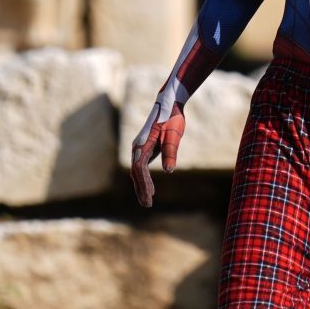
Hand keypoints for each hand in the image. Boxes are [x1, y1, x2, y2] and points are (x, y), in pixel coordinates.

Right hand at [129, 82, 186, 207]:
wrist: (168, 103)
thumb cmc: (172, 118)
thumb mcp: (174, 135)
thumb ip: (170, 151)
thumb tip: (169, 170)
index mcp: (142, 144)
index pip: (140, 168)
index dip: (144, 183)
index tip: (150, 196)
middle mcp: (137, 146)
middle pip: (135, 172)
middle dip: (140, 189)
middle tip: (147, 205)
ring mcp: (139, 147)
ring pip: (136, 171)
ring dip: (140, 185)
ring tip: (147, 201)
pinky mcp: (144, 147)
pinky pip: (141, 166)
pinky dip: (143, 178)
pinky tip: (149, 188)